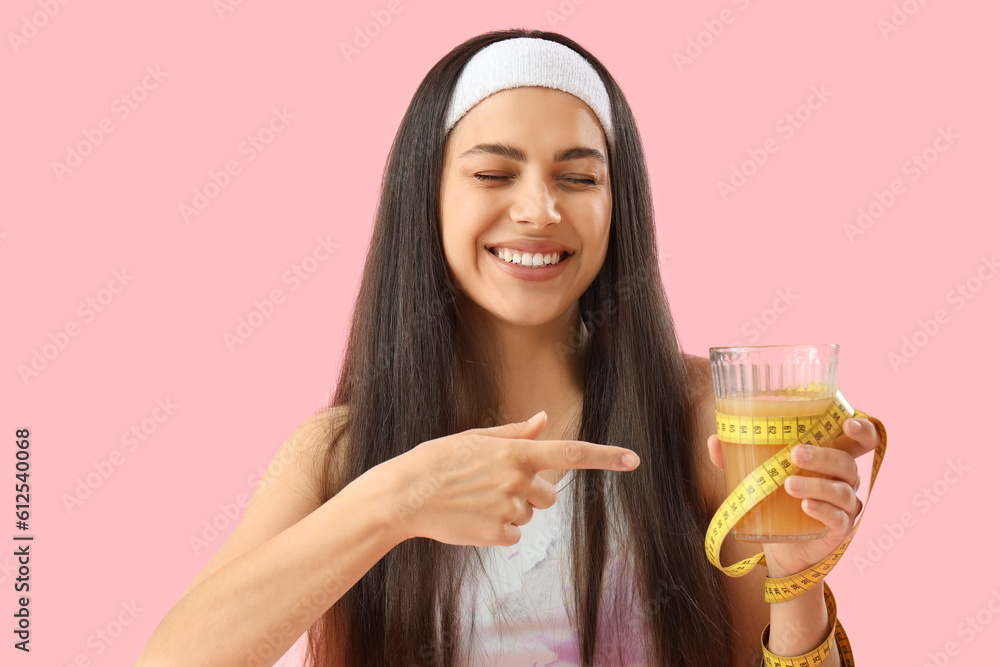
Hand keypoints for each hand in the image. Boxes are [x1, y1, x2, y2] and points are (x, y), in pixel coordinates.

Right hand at [377, 411, 639, 546]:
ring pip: (528, 515)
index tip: (634, 460)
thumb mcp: (475, 438)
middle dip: (530, 492)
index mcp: (516, 452)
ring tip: (474, 500)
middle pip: (548, 495)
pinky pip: (513, 534)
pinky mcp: (497, 534)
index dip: (605, 456)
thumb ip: (515, 434)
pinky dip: (498, 530)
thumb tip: (543, 421)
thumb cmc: (437, 460)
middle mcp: (518, 479)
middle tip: (492, 486)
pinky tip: (471, 518)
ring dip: (510, 510)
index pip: (571, 453)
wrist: (404, 495)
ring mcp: (509, 508)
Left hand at [707, 416, 881, 576]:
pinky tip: (806, 507)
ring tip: (789, 484)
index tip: (847, 423)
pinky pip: (838, 518)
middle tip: (795, 454)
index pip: (861, 440)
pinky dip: (823, 511)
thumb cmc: (776, 501)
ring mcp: (846, 506)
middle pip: (846, 462)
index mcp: (831, 460)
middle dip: (823, 456)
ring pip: (841, 490)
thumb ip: (736, 458)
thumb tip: (714, 440)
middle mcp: (844, 480)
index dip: (862, 429)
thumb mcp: (757, 477)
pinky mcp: (840, 530)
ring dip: (817, 485)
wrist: (781, 547)